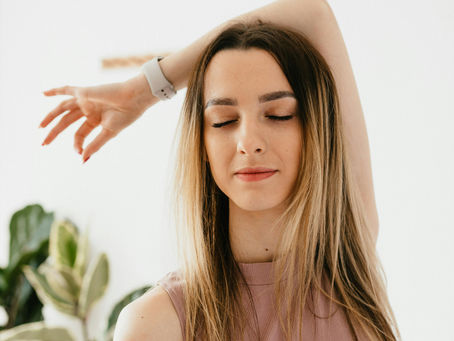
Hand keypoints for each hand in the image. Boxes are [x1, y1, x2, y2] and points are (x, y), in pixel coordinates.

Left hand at [39, 76, 155, 161]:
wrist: (134, 100)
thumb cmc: (126, 116)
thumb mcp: (109, 133)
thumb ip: (95, 144)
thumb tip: (83, 159)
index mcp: (95, 121)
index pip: (80, 134)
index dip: (77, 144)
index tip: (79, 154)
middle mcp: (88, 110)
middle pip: (66, 122)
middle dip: (55, 133)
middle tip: (43, 144)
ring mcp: (85, 100)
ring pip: (63, 108)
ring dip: (50, 116)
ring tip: (40, 127)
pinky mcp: (84, 92)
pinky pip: (67, 90)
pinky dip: (55, 90)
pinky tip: (43, 94)